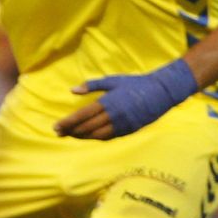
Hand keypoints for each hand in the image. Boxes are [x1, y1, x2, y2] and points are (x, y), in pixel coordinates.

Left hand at [55, 58, 198, 138]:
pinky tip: (88, 136)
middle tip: (58, 133)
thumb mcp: (112, 80)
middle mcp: (113, 116)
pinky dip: (96, 137)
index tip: (56, 127)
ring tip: (70, 135)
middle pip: (87, 127)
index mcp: (107, 102)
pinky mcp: (129, 131)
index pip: (82, 115)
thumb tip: (72, 90)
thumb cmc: (134, 84)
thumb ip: (92, 86)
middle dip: (71, 131)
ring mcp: (122, 125)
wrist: (160, 93)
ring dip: (82, 136)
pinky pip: (109, 137)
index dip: (68, 122)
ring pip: (97, 135)